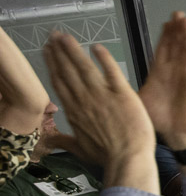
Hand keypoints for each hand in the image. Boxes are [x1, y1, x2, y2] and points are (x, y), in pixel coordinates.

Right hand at [43, 33, 155, 177]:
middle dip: (59, 52)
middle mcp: (85, 100)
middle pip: (68, 71)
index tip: (48, 53)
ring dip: (73, 50)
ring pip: (84, 67)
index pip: (60, 83)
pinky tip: (96, 47)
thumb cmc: (107, 156)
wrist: (128, 158)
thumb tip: (49, 142)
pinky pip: (112, 71)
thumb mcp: (80, 149)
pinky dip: (104, 58)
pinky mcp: (123, 93)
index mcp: (74, 111)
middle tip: (53, 36)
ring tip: (65, 37)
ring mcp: (103, 95)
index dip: (53, 66)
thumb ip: (64, 141)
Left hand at [138, 12, 185, 147]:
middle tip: (178, 14)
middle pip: (176, 46)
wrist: (176, 135)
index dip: (164, 35)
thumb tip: (105, 80)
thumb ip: (125, 87)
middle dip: (177, 30)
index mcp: (160, 73)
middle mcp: (174, 72)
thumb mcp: (137, 99)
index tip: (166, 22)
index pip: (162, 49)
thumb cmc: (159, 120)